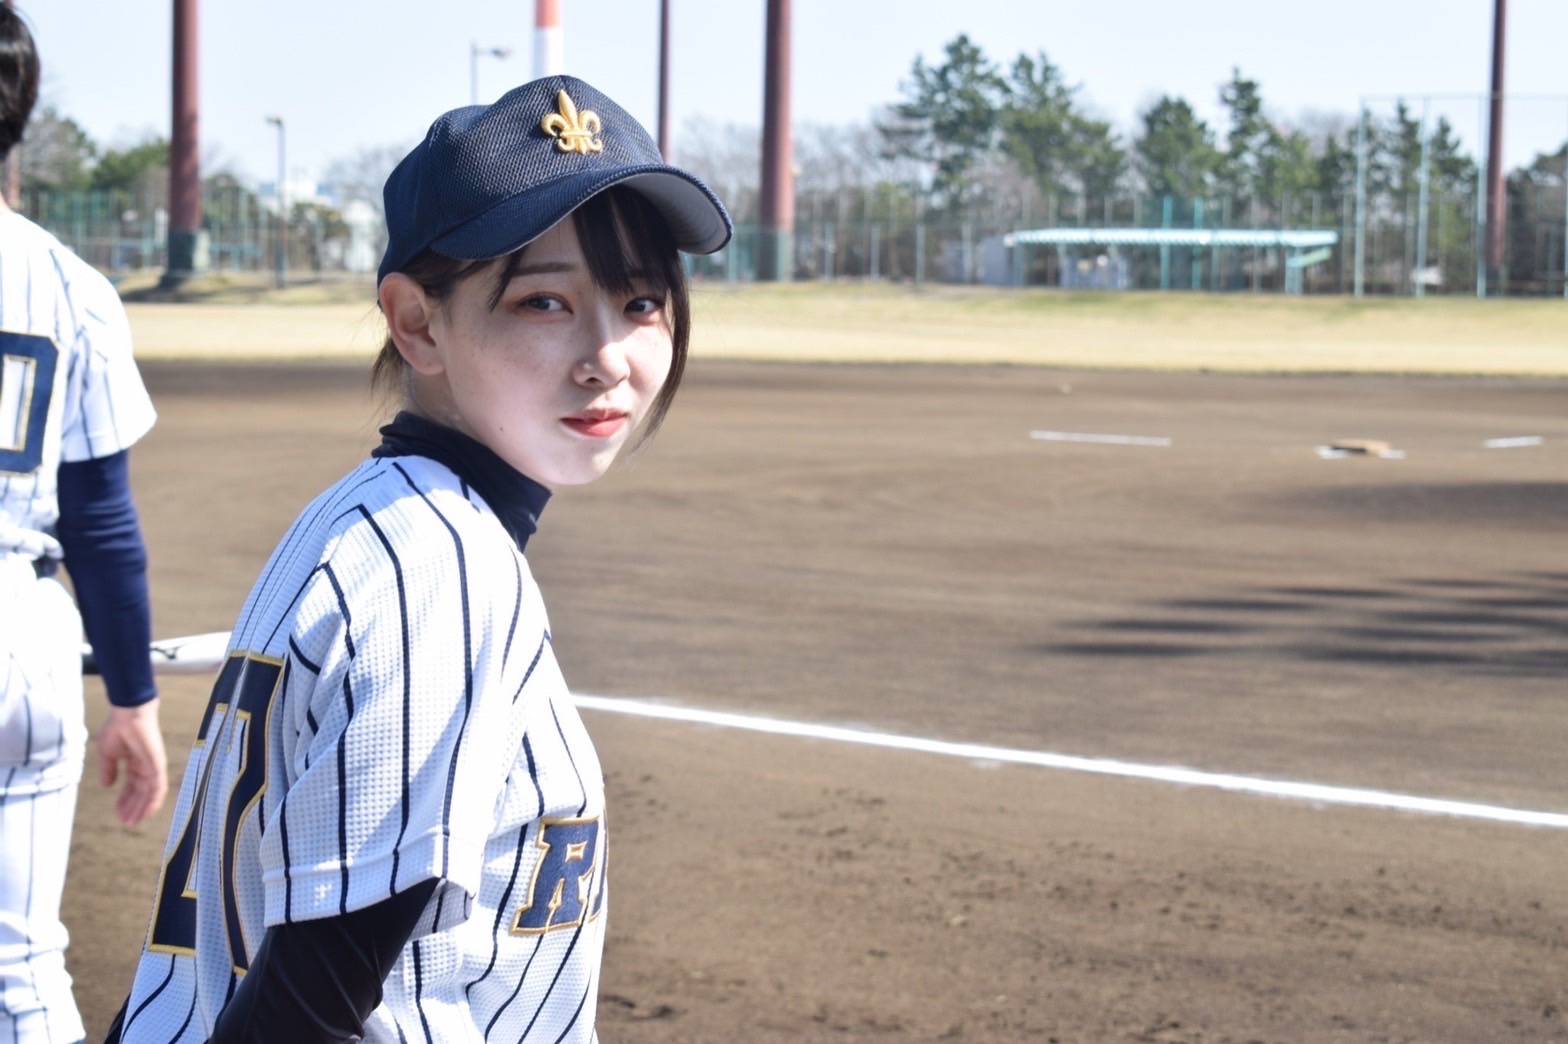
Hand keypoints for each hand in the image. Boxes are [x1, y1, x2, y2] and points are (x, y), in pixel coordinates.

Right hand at [98, 699, 168, 826]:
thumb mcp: (108, 754)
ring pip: (149, 793)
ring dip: (141, 808)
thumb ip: (109, 770)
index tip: (117, 814)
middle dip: (132, 808)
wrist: (127, 715)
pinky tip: (147, 813)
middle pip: (140, 792)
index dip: (124, 800)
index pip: (131, 786)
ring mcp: (153, 766)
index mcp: (135, 763)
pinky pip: (158, 787)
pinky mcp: (158, 765)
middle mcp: (146, 766)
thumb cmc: (118, 729)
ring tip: (131, 822)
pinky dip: (154, 801)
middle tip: (125, 823)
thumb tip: (107, 786)